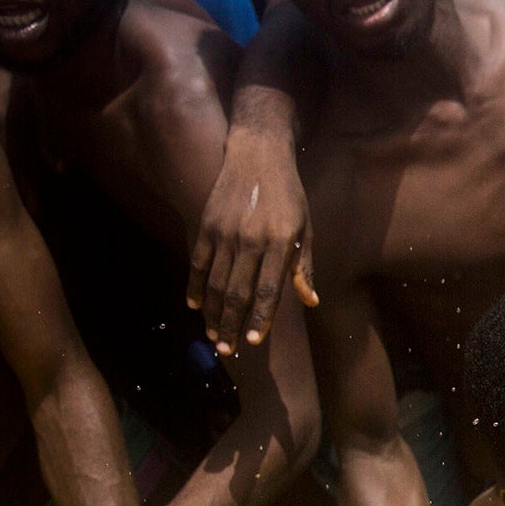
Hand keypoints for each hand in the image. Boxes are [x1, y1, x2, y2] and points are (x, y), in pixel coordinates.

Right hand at [187, 126, 316, 355]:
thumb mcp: (307, 228)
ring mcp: (225, 233)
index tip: (254, 342)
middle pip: (238, 293)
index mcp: (280, 242)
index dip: (260, 318)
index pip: (268, 290)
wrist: (258, 155)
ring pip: (216, 283)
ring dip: (213, 313)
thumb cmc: (289, 196)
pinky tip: (195, 306)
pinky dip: (195, 286)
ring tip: (213, 336)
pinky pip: (198, 262)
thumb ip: (304, 267)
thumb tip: (309, 301)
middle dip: (232, 325)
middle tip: (228, 350)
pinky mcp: (207, 225)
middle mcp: (251, 240)